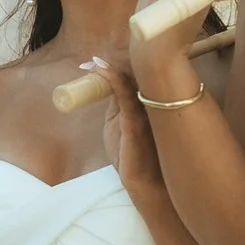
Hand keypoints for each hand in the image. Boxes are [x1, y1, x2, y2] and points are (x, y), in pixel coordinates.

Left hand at [97, 60, 165, 217]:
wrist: (145, 183)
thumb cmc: (133, 154)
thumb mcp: (122, 122)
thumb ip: (119, 101)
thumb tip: (107, 81)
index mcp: (151, 100)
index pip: (138, 71)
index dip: (118, 61)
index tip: (94, 61)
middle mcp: (154, 101)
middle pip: (136, 70)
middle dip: (112, 62)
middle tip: (89, 62)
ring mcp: (148, 110)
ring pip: (133, 77)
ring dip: (110, 67)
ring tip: (91, 64)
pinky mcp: (138, 121)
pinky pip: (127, 94)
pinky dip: (113, 78)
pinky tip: (101, 69)